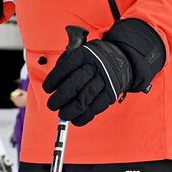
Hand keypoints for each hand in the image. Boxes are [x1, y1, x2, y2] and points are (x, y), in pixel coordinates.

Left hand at [43, 20, 165, 125]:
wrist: (123, 58)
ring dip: (71, 110)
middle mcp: (95, 66)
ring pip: (85, 98)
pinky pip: (96, 107)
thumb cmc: (96, 58)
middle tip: (53, 105)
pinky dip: (85, 116)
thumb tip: (54, 88)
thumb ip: (68, 66)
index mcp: (85, 54)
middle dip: (60, 98)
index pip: (65, 68)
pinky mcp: (111, 92)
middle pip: (74, 84)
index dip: (54, 80)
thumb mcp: (82, 52)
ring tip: (63, 115)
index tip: (47, 89)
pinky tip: (76, 119)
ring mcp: (105, 80)